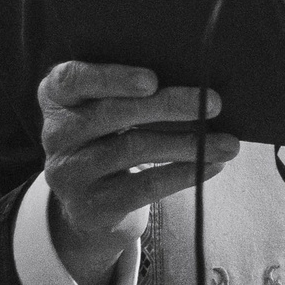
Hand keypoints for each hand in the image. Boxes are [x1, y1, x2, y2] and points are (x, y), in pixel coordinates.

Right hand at [38, 62, 236, 284]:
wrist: (92, 203)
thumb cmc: (114, 137)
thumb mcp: (112, 108)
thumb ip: (138, 91)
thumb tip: (200, 85)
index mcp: (58, 97)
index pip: (72, 79)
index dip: (111, 78)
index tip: (152, 80)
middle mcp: (55, 133)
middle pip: (113, 114)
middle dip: (169, 106)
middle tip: (214, 103)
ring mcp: (69, 172)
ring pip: (133, 150)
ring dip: (188, 145)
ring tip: (229, 144)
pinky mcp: (89, 206)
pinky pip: (142, 187)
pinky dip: (182, 174)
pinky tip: (212, 166)